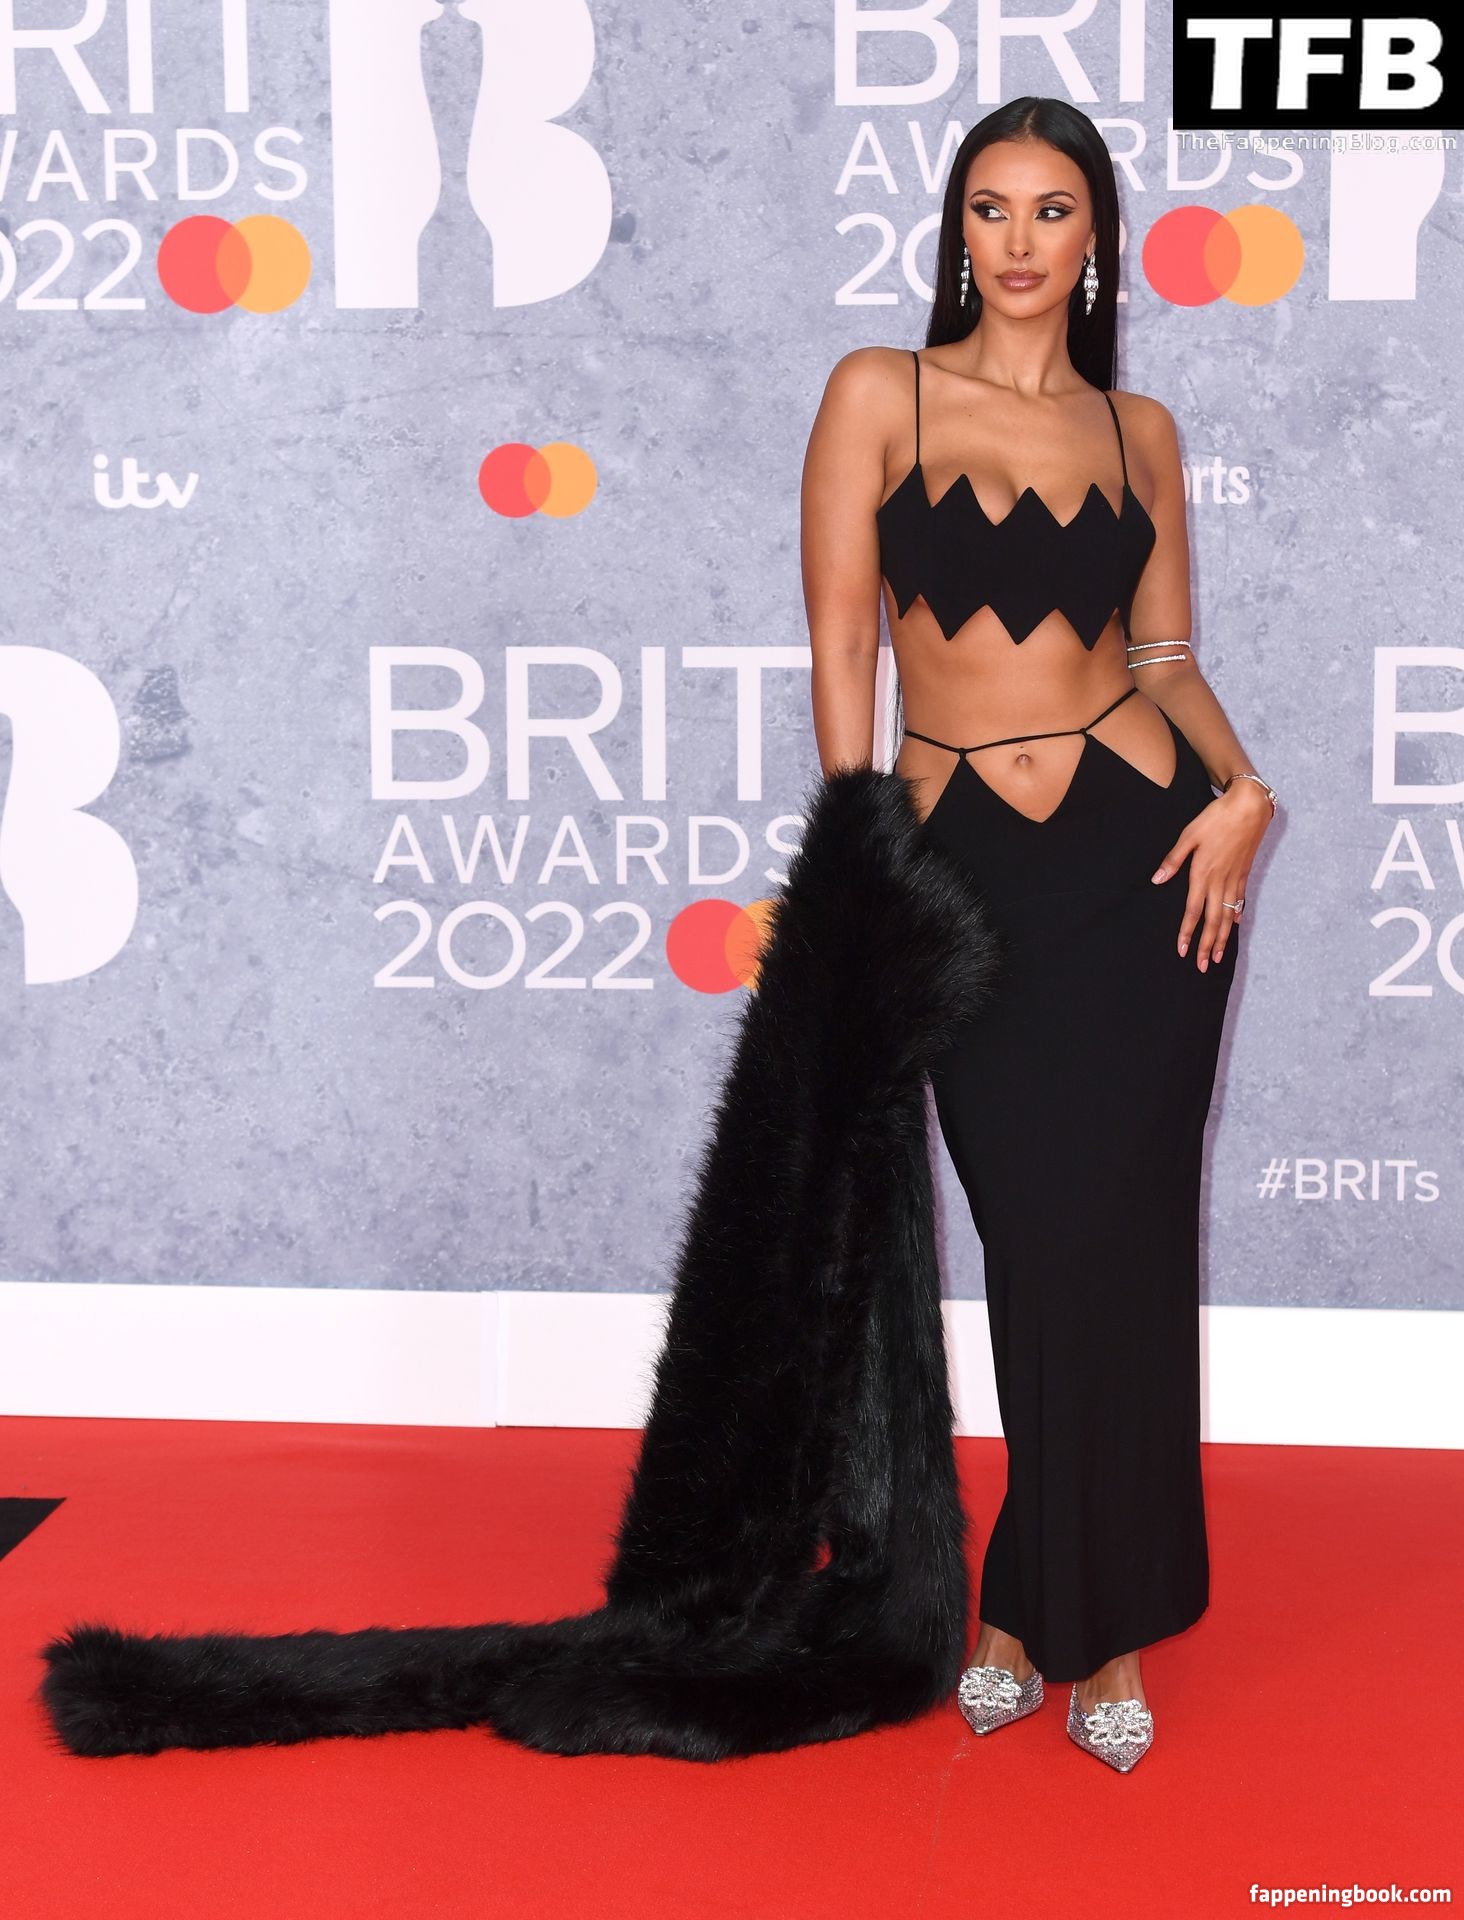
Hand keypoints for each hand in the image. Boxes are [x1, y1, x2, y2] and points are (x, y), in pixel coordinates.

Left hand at [1150, 781, 1272, 970]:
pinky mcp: (1244, 873)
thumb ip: (1173, 860)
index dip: (1187, 933)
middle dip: (1207, 946)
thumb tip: (1156, 880)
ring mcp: (1234, 879)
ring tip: (1219, 957)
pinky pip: (1239, 901)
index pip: (1193, 911)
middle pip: (1213, 921)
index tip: (1182, 951)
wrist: (1249, 806)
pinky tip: (1234, 927)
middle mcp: (1220, 881)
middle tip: (1203, 967)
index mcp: (1202, 874)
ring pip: (1228, 916)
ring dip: (1223, 938)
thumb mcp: (1189, 835)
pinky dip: (1236, 916)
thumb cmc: (1216, 818)